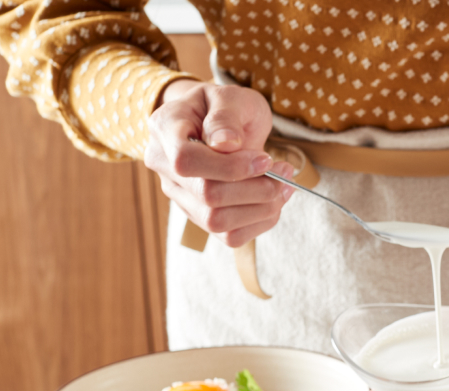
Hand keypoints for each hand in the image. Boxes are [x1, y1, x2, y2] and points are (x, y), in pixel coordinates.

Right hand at [145, 79, 293, 247]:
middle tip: (285, 171)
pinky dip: (260, 222)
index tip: (265, 159)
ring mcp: (179, 194)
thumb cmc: (223, 107)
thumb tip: (226, 144)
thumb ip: (226, 117)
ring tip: (284, 185)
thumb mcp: (230, 97)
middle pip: (207, 195)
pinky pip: (229, 235)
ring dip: (261, 208)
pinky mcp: (199, 215)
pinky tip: (273, 202)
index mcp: (165, 130)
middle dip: (256, 188)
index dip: (230, 167)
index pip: (187, 161)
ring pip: (217, 221)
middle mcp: (163, 166)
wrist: (217, 121)